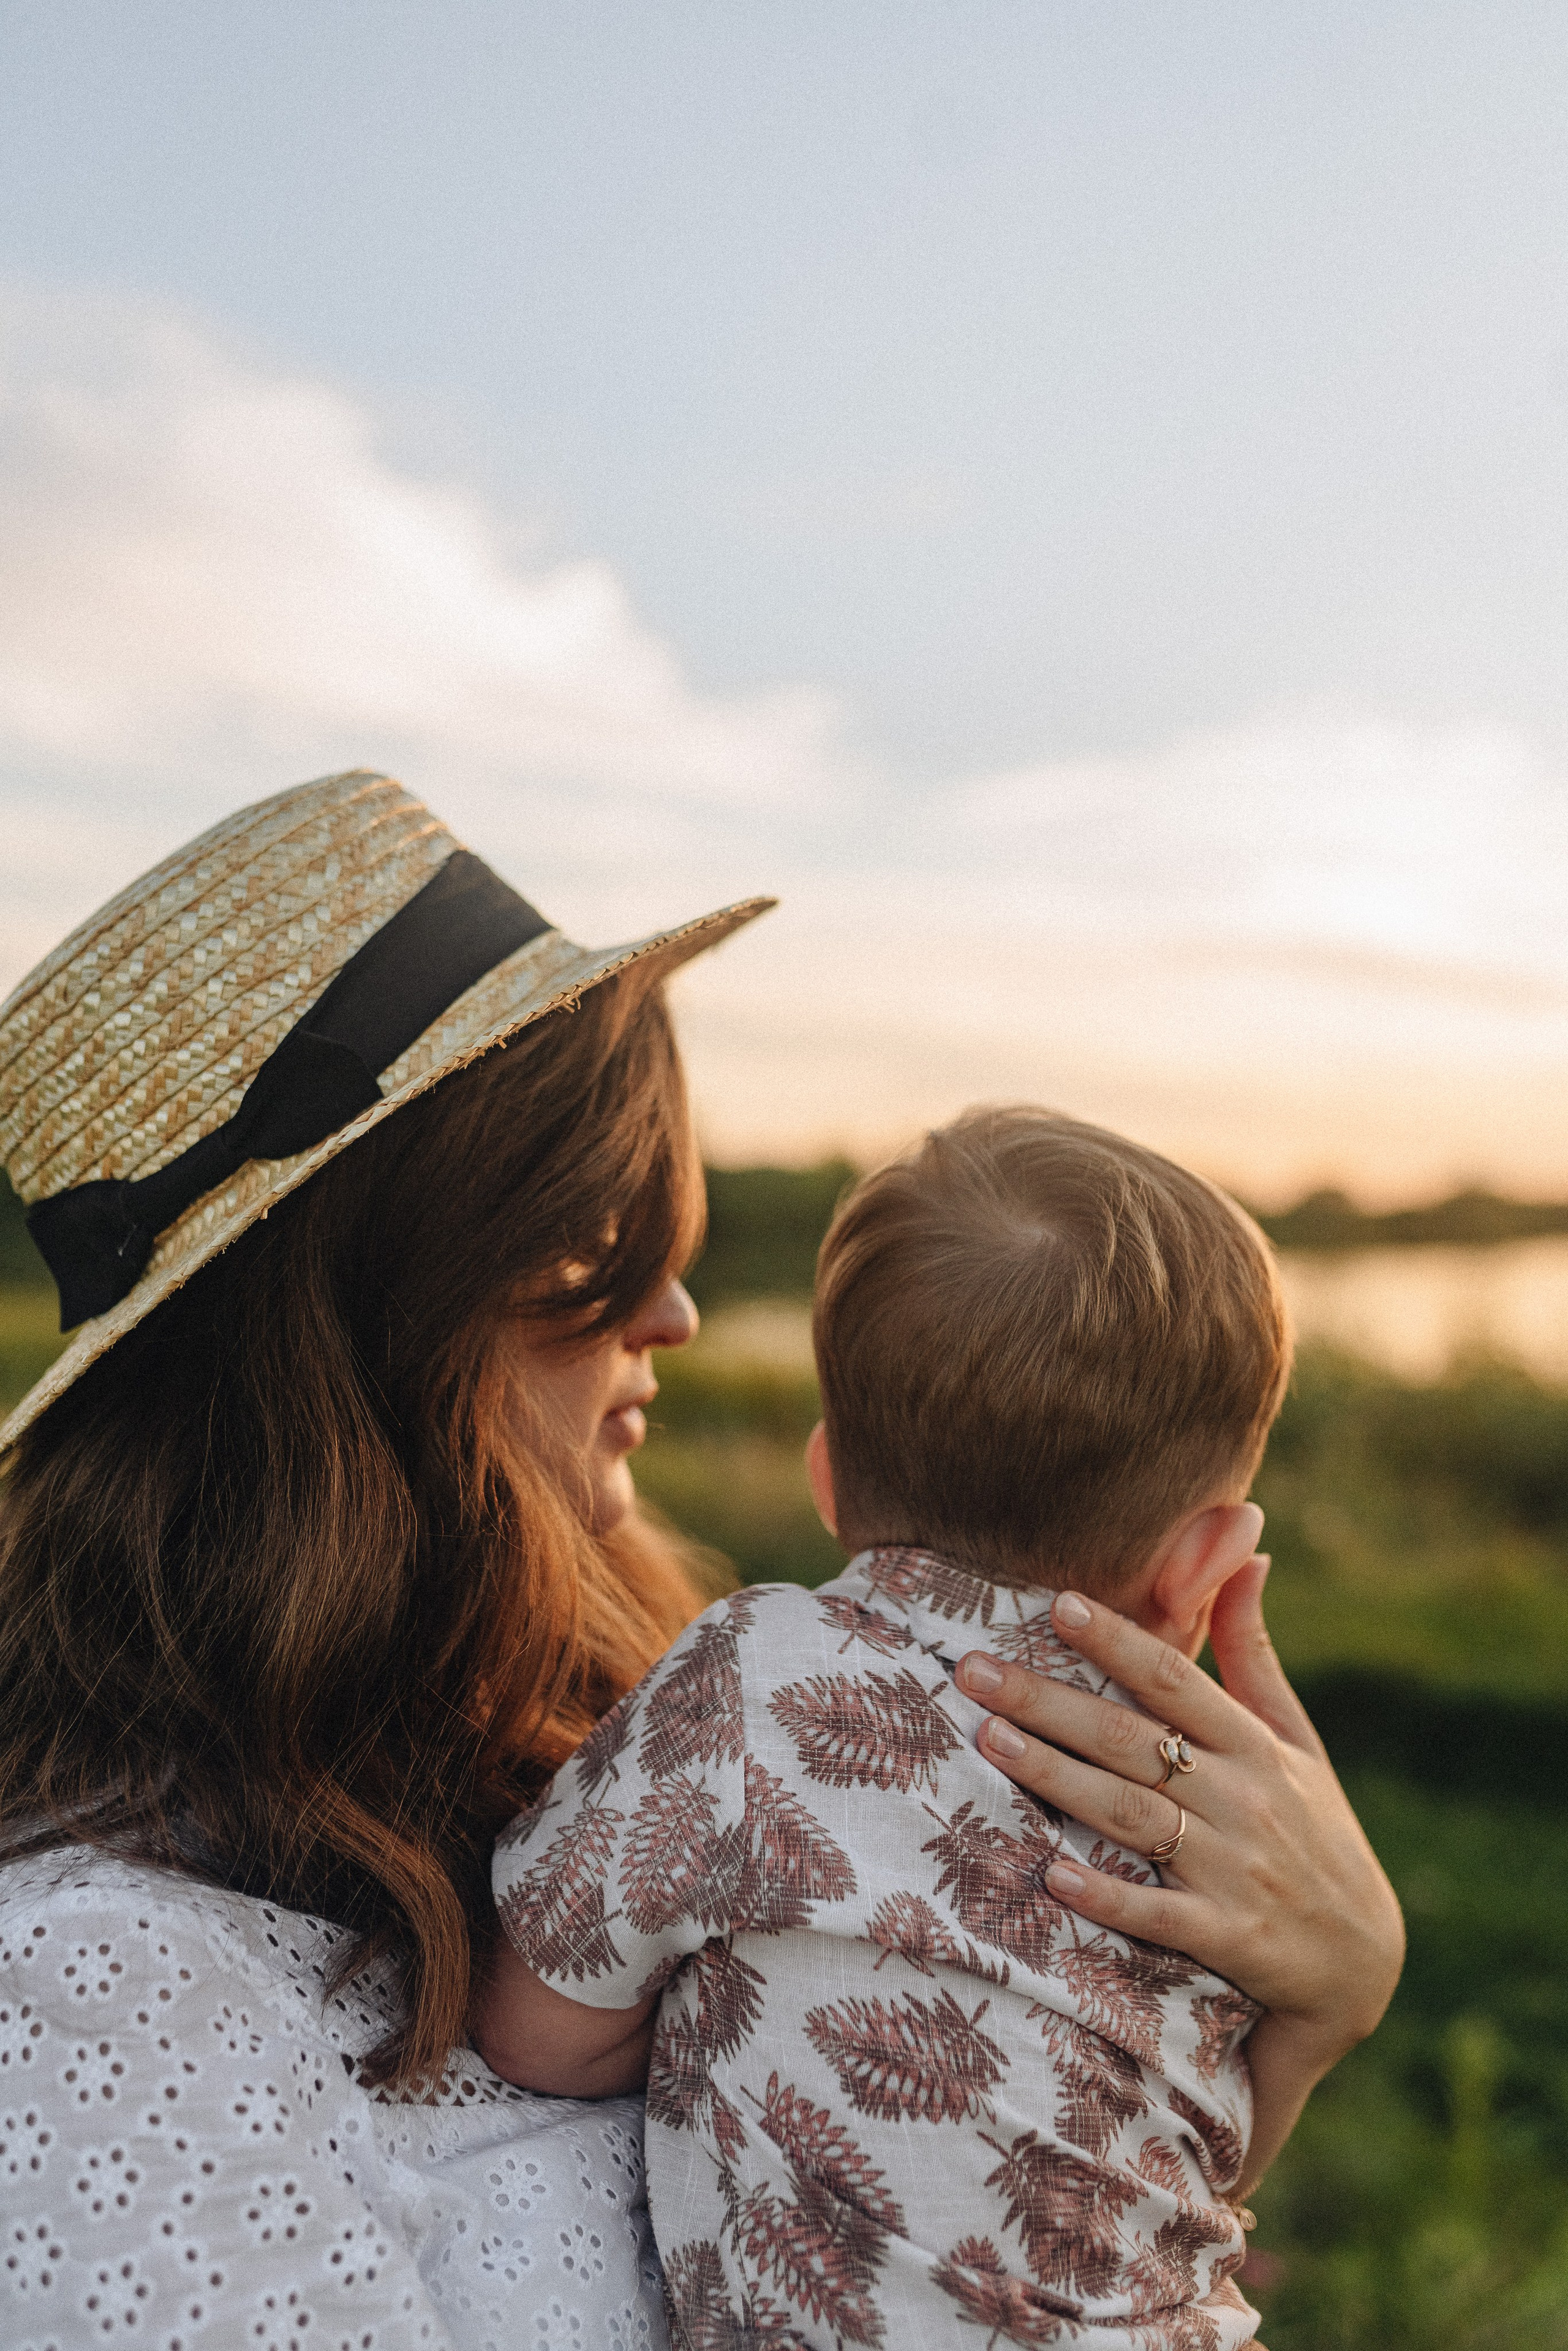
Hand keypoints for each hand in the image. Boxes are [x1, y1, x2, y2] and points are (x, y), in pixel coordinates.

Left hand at [958, 1558, 1404, 2065]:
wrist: (1361, 1959)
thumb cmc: (1316, 1829)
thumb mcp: (1296, 1738)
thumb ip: (1254, 1652)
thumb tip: (1249, 1555)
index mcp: (1255, 1745)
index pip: (1176, 1680)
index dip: (1118, 1641)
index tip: (1057, 1604)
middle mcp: (1242, 1799)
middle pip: (1131, 1740)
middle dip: (1048, 1702)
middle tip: (973, 1670)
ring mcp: (1234, 1869)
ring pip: (1131, 1815)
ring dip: (1056, 1777)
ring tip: (989, 1740)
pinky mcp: (1227, 1937)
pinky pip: (1158, 1915)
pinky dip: (1108, 1896)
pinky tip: (1052, 1874)